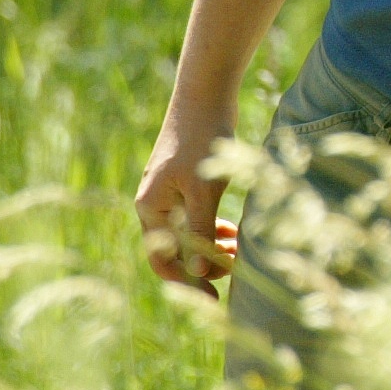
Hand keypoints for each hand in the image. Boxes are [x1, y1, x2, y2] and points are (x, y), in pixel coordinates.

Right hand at [135, 103, 239, 295]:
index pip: (162, 259)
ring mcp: (170, 191)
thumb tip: (199, 271)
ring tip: (238, 254)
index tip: (213, 296)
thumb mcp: (204, 189)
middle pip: (176, 248)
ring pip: (188, 232)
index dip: (185, 282)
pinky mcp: (186, 180)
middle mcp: (155, 203)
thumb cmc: (202, 138)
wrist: (205, 93)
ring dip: (211, 246)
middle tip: (235, 273)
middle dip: (203, 264)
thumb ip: (201, 229)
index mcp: (151, 208)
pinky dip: (213, 225)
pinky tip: (233, 231)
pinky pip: (196, 215)